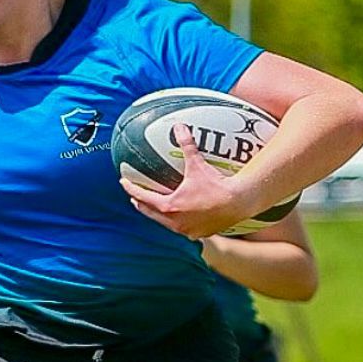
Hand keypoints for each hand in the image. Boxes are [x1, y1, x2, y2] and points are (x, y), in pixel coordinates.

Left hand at [118, 126, 253, 239]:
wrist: (238, 202)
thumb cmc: (216, 185)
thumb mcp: (198, 165)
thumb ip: (187, 145)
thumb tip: (179, 127)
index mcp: (169, 206)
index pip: (143, 198)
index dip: (132, 189)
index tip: (124, 183)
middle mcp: (175, 222)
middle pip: (150, 213)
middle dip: (141, 204)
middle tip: (135, 196)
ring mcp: (187, 231)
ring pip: (165, 223)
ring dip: (158, 215)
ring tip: (155, 207)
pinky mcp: (199, 234)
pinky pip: (183, 228)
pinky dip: (177, 222)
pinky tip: (179, 217)